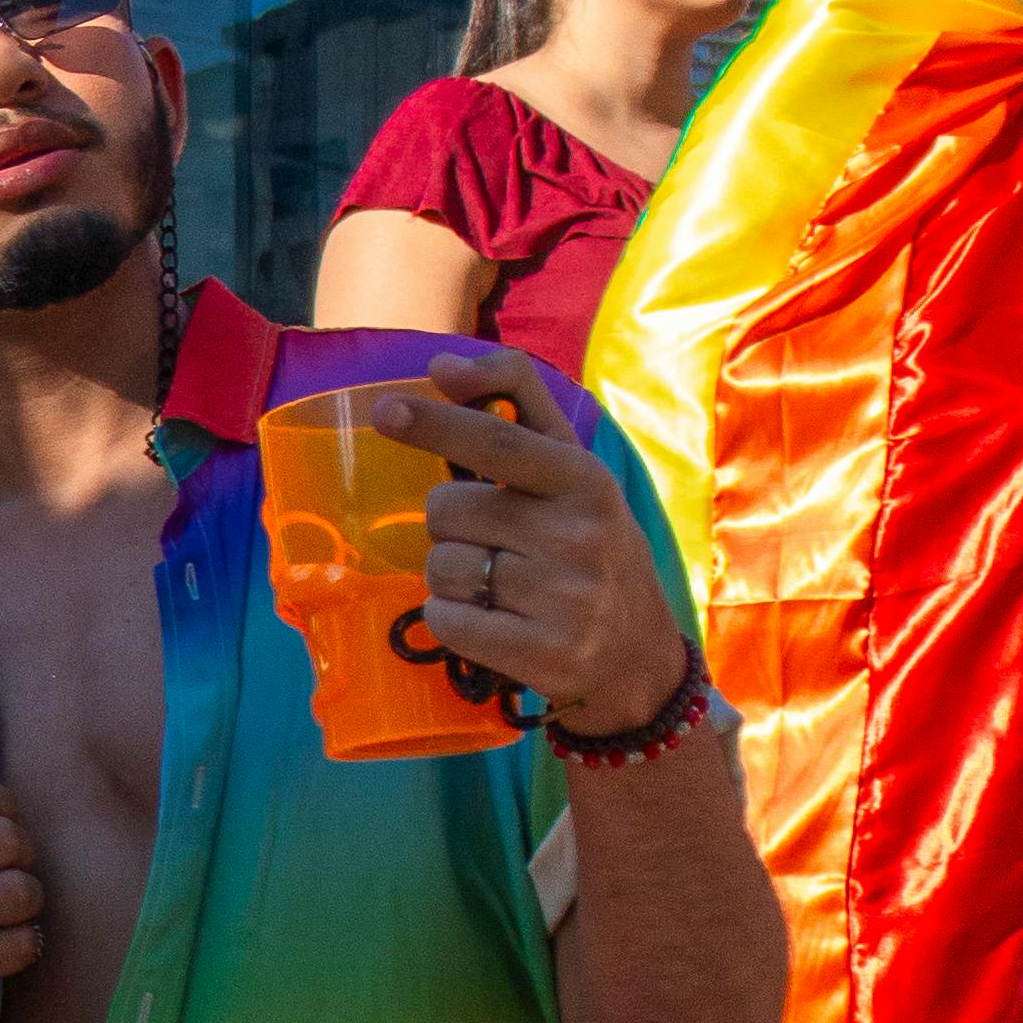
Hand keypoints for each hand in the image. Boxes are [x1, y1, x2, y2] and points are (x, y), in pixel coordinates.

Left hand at [375, 351, 690, 730]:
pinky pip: (446, 621)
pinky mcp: (546, 655)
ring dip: (450, 576)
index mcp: (585, 479)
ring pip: (441, 568)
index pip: (496, 441)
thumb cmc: (587, 544)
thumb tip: (442, 367)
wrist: (637, 653)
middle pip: (446, 509)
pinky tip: (491, 622)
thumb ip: (515, 402)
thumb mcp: (570, 469)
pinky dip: (450, 620)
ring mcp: (567, 599)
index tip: (386, 411)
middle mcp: (580, 535)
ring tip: (498, 586)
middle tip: (492, 542)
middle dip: (449, 524)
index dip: (436, 423)